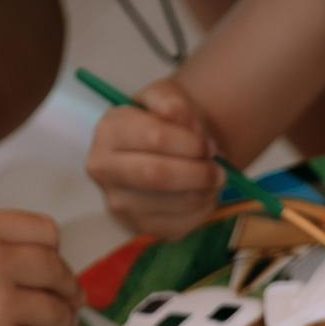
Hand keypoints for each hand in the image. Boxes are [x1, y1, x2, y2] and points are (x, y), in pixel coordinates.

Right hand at [84, 78, 223, 238]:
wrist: (163, 151)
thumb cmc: (163, 122)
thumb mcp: (165, 98)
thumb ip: (171, 102)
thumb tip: (176, 115)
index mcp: (109, 132)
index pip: (154, 137)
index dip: (192, 142)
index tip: (209, 145)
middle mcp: (104, 170)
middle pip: (158, 175)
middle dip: (199, 172)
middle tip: (219, 169)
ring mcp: (120, 203)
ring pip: (174, 202)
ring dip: (205, 191)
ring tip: (212, 179)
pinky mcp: (140, 227)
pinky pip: (182, 224)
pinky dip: (204, 209)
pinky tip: (203, 195)